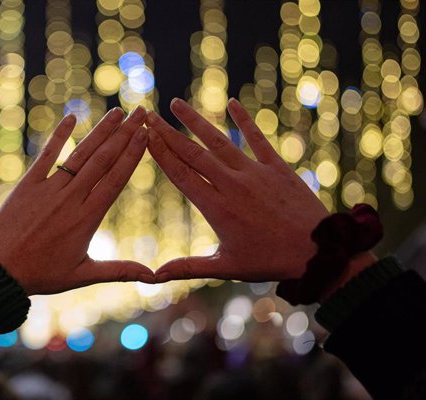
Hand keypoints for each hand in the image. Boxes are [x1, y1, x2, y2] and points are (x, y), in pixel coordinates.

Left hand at [0, 106, 154, 294]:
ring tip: (117, 113)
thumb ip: (120, 270)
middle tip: (140, 113)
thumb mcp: (83, 275)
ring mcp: (48, 189)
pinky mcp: (27, 184)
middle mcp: (70, 198)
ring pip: (80, 155)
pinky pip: (46, 156)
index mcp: (87, 218)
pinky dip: (59, 136)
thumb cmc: (42, 275)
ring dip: (100, 132)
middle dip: (124, 134)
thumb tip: (154, 277)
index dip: (132, 154)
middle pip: (103, 160)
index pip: (115, 179)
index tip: (145, 134)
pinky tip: (72, 117)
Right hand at [147, 98, 328, 282]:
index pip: (181, 174)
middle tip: (150, 116)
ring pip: (219, 141)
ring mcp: (255, 173)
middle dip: (168, 133)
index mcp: (217, 208)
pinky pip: (257, 138)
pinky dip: (245, 120)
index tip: (145, 137)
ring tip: (177, 103)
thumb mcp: (226, 267)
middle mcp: (232, 185)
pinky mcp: (276, 167)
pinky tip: (232, 102)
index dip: (161, 154)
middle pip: (194, 154)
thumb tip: (154, 276)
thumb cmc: (269, 261)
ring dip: (196, 122)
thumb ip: (188, 267)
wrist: (318, 252)